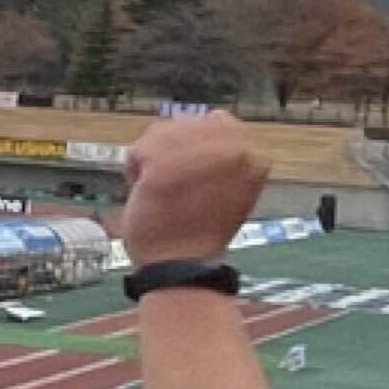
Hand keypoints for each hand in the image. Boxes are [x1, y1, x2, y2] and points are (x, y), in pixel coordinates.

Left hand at [114, 114, 264, 265]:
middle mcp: (233, 147)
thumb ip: (220, 156)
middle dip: (171, 150)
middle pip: (186, 123)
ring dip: (151, 159)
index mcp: (255, 155)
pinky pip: (139, 151)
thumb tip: (195, 128)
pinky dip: (134, 170)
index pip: (216, 122)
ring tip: (158, 191)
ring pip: (160, 133)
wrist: (182, 267)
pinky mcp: (164, 162)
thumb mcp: (228, 187)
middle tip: (170, 186)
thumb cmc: (199, 232)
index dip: (194, 146)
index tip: (188, 174)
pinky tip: (144, 192)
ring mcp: (199, 153)